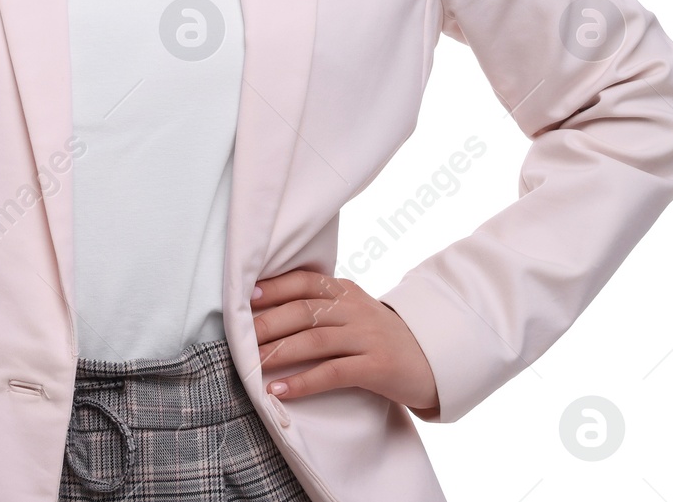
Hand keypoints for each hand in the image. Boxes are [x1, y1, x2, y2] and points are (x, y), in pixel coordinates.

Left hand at [250, 268, 438, 414]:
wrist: (433, 360)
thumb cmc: (381, 338)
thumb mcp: (354, 312)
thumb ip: (322, 307)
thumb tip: (269, 310)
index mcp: (345, 291)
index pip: (303, 282)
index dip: (273, 288)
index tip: (245, 297)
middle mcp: (355, 309)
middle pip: (302, 311)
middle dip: (267, 324)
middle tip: (238, 336)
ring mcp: (367, 337)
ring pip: (314, 341)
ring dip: (278, 353)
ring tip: (251, 365)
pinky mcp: (377, 367)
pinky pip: (333, 373)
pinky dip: (303, 382)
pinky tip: (280, 390)